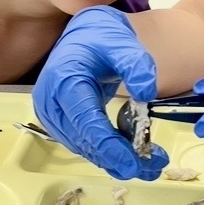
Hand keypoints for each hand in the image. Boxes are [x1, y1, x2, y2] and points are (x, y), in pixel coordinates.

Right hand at [32, 6, 166, 179]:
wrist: (83, 36)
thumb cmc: (101, 37)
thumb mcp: (123, 42)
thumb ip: (136, 63)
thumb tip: (147, 92)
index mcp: (63, 78)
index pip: (85, 120)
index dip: (108, 145)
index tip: (132, 163)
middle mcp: (51, 100)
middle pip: (84, 140)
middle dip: (118, 158)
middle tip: (152, 168)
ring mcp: (53, 114)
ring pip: (84, 147)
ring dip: (115, 160)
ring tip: (151, 165)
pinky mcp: (61, 122)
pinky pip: (84, 143)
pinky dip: (108, 152)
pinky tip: (133, 154)